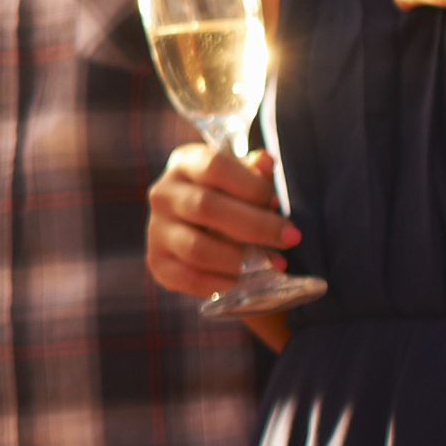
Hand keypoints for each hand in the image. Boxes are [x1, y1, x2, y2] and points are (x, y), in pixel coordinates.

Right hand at [147, 139, 301, 300]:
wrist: (202, 231)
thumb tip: (265, 163)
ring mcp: (155, 230)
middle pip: (206, 206)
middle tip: (290, 238)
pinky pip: (189, 277)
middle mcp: (163, 194)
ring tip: (270, 263)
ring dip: (240, 259)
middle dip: (256, 225)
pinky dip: (221, 282)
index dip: (252, 186)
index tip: (278, 204)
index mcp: (185, 163)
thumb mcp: (244, 180)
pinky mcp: (157, 262)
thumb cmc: (230, 199)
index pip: (215, 167)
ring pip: (197, 247)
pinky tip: (243, 279)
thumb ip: (256, 173)